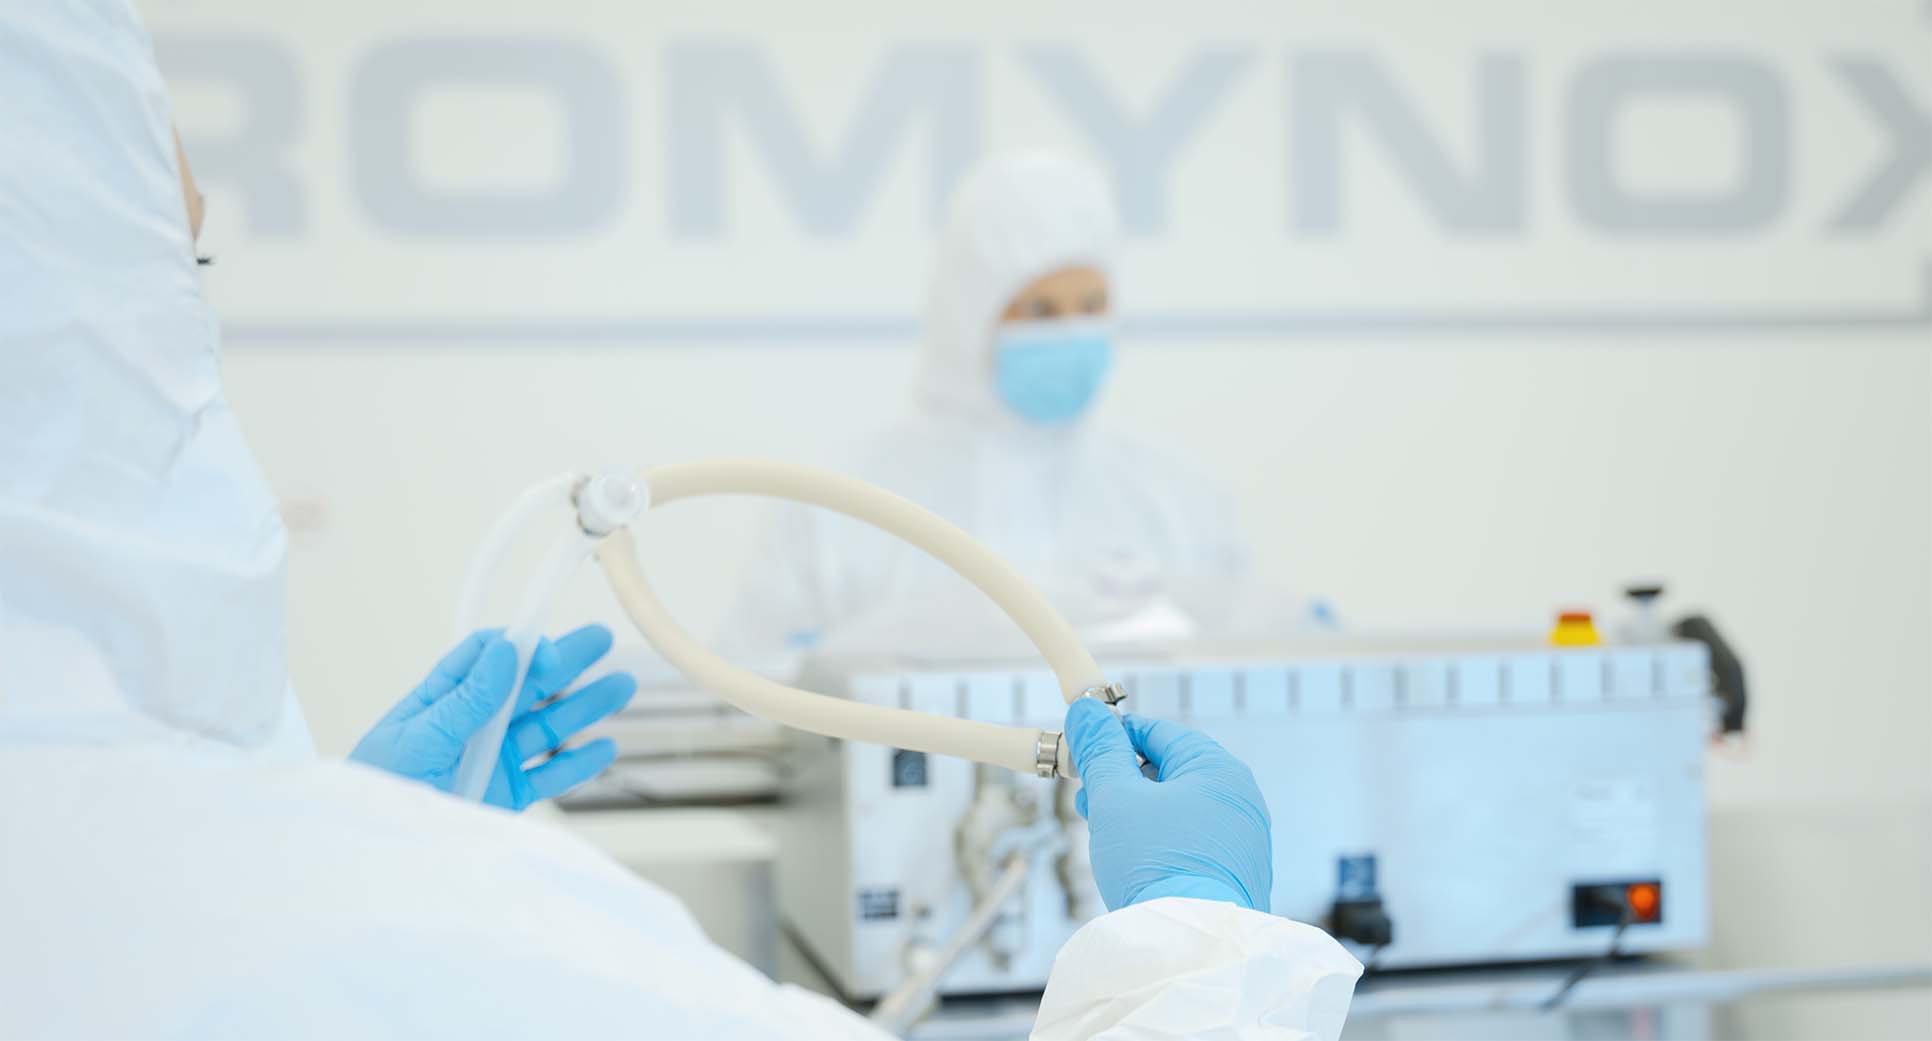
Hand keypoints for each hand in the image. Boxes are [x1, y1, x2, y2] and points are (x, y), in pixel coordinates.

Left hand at [350, 625, 635, 810]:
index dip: (521, 647)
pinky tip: (604, 748)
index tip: (548, 653)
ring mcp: (493, 760)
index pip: (487, 658)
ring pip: (547, 727)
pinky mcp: (507, 795)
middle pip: (527, 685)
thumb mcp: (419, 739)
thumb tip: (505, 650)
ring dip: (584, 706)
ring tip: (621, 687)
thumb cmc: (379, 790)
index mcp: (443, 701)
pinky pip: (550, 776)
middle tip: (602, 639)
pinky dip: (578, 764)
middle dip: (566, 662)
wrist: (377, 854)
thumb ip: (467, 700)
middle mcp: (473, 725)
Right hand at [1065, 697, 1272, 911]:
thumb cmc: (1154, 863)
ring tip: (1104, 827)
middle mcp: (1240, 798)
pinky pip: (1192, 841)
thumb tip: (1085, 710)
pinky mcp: (1237, 874)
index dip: (1114, 737)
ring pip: (1179, 809)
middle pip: (1170, 771)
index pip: (1158, 732)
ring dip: (1137, 812)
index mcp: (1218, 768)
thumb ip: (1099, 750)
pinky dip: (1160, 840)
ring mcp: (1244, 839)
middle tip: (1087, 794)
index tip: (1082, 747)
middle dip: (1123, 780)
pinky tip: (1133, 858)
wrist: (1190, 944)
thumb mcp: (1115, 797)